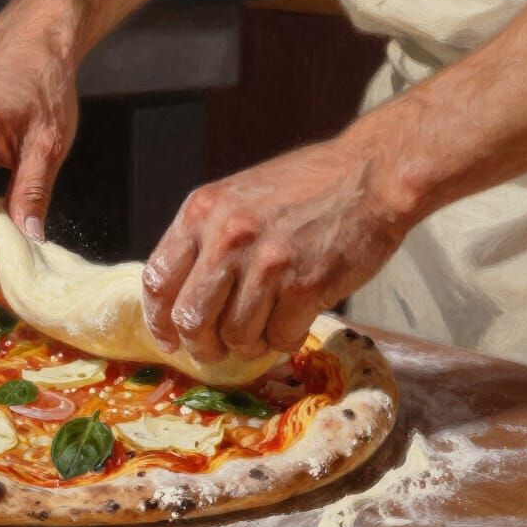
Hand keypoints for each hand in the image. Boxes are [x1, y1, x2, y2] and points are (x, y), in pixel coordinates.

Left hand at [142, 135, 412, 361]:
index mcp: (201, 211)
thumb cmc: (304, 186)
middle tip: (214, 351)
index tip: (169, 337)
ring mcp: (265, 262)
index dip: (159, 319)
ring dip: (248, 344)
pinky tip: (294, 320)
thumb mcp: (236, 197)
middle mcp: (226, 236)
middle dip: (201, 345)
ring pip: (235, 335)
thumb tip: (182, 294)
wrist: (368, 175)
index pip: (158, 279)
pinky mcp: (304, 285)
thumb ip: (206, 237)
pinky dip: (285, 339)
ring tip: (263, 330)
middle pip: (190, 318)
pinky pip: (279, 338)